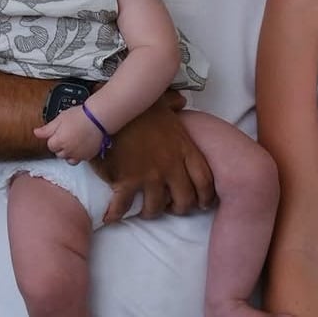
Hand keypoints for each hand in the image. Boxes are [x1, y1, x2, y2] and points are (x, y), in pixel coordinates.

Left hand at [34, 106, 102, 163]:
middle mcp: (67, 151)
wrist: (98, 118)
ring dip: (69, 152)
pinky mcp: (88, 156)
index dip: (55, 138)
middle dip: (61, 146)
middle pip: (59, 153)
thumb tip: (36, 133)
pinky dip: (79, 155)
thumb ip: (47, 129)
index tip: (60, 132)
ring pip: (68, 159)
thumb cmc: (80, 116)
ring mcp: (78, 155)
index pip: (50, 145)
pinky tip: (81, 145)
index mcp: (58, 141)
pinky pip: (80, 159)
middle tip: (68, 135)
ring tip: (74, 141)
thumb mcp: (60, 118)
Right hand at [89, 92, 213, 222]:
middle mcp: (171, 165)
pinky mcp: (128, 180)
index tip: (202, 203)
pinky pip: (124, 206)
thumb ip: (174, 104)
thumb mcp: (162, 101)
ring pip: (156, 207)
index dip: (205, 196)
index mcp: (183, 147)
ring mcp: (150, 175)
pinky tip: (112, 216)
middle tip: (171, 208)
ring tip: (143, 210)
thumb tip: (181, 101)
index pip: (204, 179)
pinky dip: (116, 214)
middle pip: (185, 199)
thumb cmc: (137, 105)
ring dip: (150, 212)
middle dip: (179, 208)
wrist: (112, 110)